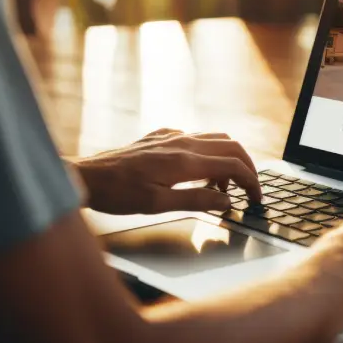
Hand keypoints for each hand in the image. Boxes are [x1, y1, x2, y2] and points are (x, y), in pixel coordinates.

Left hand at [72, 129, 260, 214]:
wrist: (85, 178)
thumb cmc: (117, 194)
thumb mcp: (158, 205)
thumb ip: (197, 200)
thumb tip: (227, 201)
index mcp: (184, 160)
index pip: (233, 165)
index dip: (251, 182)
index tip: (256, 198)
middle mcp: (181, 142)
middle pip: (231, 145)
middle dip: (247, 167)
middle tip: (250, 189)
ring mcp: (170, 136)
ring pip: (215, 138)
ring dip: (228, 159)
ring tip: (223, 186)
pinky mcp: (160, 137)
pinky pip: (195, 138)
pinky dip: (208, 153)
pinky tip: (197, 173)